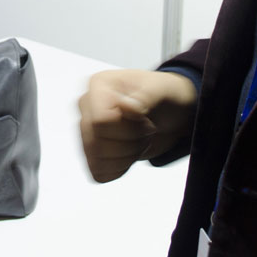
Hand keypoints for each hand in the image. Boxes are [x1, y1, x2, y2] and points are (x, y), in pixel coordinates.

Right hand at [78, 69, 196, 182]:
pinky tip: (130, 152)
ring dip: (127, 157)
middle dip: (131, 143)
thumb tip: (125, 108)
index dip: (128, 129)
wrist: (169, 114)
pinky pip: (99, 172)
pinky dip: (120, 168)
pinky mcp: (93, 152)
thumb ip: (145, 98)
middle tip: (147, 130)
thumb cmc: (163, 97)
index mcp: (99, 85)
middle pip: (98, 143)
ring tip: (139, 139)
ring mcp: (87, 130)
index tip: (145, 120)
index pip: (100, 121)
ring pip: (97, 160)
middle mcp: (87, 107)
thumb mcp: (161, 91)